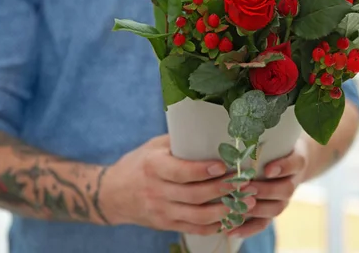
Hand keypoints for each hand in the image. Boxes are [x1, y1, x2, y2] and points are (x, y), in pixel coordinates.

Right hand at [100, 135, 255, 234]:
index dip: (203, 171)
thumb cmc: (139, 163)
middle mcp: (156, 191)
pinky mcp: (166, 225)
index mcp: (153, 167)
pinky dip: (215, 226)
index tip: (223, 165)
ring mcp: (161, 211)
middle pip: (194, 195)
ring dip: (225, 211)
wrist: (113, 194)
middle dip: (223, 190)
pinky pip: (195, 229)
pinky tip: (232, 218)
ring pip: (198, 216)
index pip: (181, 171)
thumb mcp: (154, 147)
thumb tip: (213, 129)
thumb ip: (179, 142)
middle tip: (245, 183)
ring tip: (245, 202)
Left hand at [229, 138, 308, 237]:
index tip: (269, 169)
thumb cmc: (278, 145)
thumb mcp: (278, 136)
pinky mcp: (272, 210)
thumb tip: (240, 121)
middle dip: (264, 190)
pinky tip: (232, 230)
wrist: (292, 161)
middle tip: (245, 188)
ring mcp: (283, 199)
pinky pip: (263, 223)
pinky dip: (248, 228)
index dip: (283, 167)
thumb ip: (264, 133)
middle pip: (284, 190)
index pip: (294, 164)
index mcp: (296, 160)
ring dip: (255, 209)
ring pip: (275, 209)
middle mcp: (292, 181)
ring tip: (237, 207)